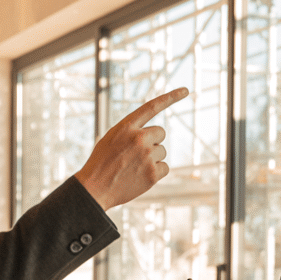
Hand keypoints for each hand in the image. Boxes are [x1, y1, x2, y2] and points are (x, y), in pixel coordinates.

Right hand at [75, 88, 189, 208]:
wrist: (94, 189)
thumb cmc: (101, 164)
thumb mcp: (110, 139)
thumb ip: (130, 132)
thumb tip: (151, 135)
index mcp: (126, 127)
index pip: (152, 106)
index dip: (171, 97)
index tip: (186, 91)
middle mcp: (138, 138)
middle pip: (160, 133)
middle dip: (153, 142)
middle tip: (137, 154)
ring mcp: (147, 156)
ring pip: (162, 152)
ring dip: (153, 159)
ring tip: (134, 168)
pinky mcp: (153, 173)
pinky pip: (165, 168)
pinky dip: (156, 173)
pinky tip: (140, 177)